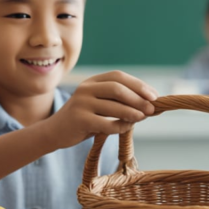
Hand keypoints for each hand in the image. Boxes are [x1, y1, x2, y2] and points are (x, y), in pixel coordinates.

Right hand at [43, 71, 157, 148]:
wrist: (54, 132)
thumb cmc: (84, 120)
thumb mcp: (100, 106)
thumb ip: (120, 104)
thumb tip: (152, 106)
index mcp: (92, 82)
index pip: (118, 76)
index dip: (138, 84)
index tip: (154, 95)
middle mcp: (85, 89)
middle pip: (117, 88)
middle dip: (138, 98)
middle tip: (151, 108)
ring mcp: (81, 103)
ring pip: (113, 106)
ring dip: (132, 112)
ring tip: (143, 117)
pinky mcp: (79, 120)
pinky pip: (106, 123)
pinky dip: (120, 126)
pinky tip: (126, 127)